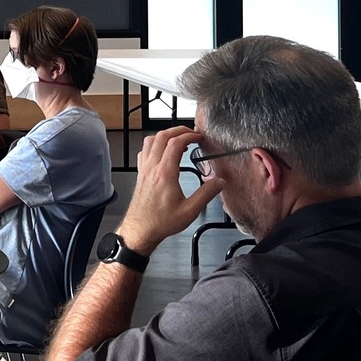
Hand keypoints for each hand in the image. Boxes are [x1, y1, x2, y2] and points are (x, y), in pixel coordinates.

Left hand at [117, 127, 222, 250]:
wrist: (140, 231)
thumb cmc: (160, 222)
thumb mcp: (190, 210)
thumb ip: (207, 194)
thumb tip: (220, 181)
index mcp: (164, 174)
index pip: (175, 143)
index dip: (189, 135)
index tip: (199, 137)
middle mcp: (152, 168)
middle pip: (162, 136)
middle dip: (178, 130)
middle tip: (190, 133)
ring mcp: (144, 170)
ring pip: (150, 141)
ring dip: (165, 136)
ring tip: (178, 140)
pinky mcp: (140, 175)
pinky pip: (144, 152)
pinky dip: (154, 146)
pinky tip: (163, 153)